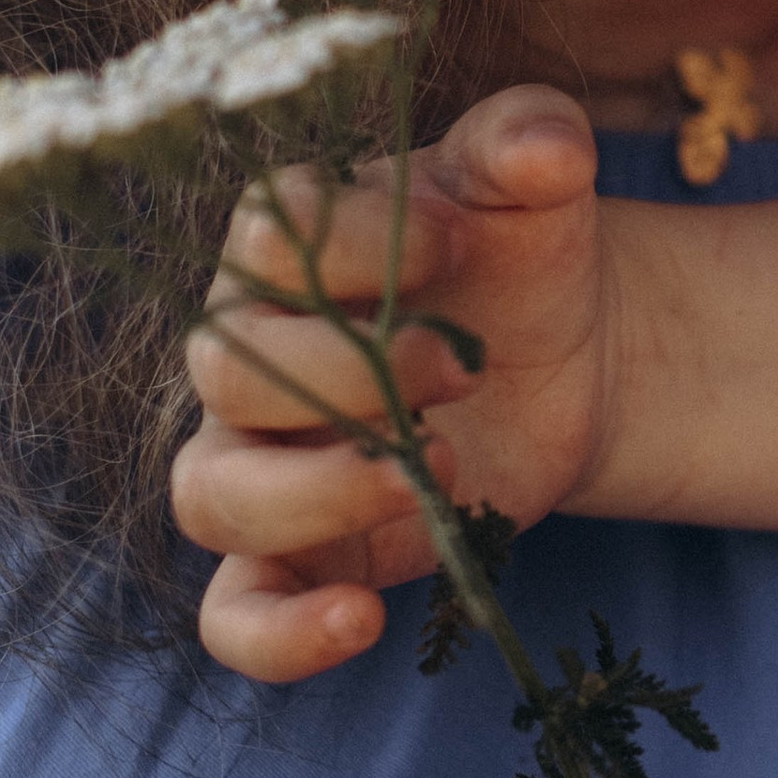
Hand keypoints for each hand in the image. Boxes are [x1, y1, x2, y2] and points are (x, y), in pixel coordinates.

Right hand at [173, 85, 607, 683]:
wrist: (567, 346)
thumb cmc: (521, 246)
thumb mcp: (533, 181)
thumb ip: (528, 141)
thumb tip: (546, 145)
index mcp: (283, 242)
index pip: (264, 238)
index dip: (359, 245)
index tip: (459, 240)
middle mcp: (246, 349)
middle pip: (227, 366)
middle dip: (348, 373)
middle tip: (462, 370)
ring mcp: (259, 456)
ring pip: (210, 493)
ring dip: (314, 495)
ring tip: (430, 472)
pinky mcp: (302, 551)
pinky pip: (236, 613)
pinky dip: (276, 635)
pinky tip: (359, 622)